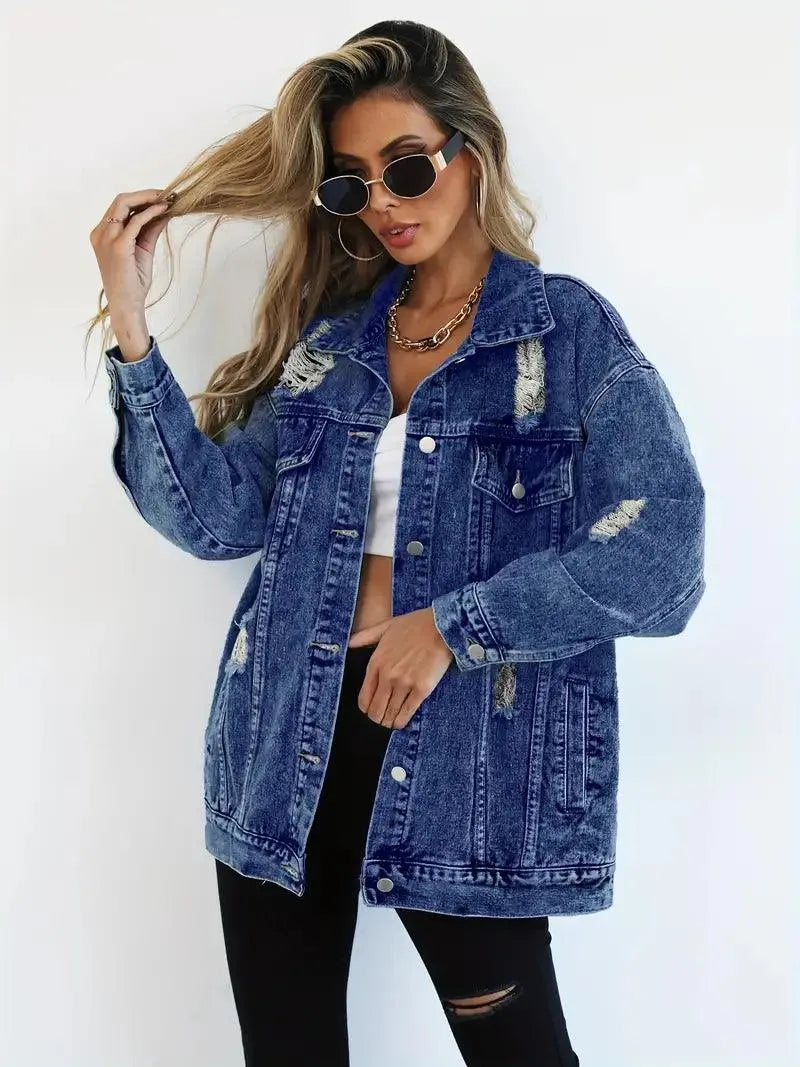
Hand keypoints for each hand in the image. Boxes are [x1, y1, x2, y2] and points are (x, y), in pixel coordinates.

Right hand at [89, 188, 173, 319]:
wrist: (127, 305)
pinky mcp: (118, 246)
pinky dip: (150, 212)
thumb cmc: (133, 282)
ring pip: (124, 204)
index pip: (119, 206)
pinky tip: (163, 210)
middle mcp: (100, 233)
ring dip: (148, 198)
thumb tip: (164, 211)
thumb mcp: (143, 250)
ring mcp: (107, 238)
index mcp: (102, 234)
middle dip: (144, 194)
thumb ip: (150, 229)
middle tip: (166, 193)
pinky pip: (135, 221)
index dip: (140, 198)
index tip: (160, 196)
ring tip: (167, 198)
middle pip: (120, 200)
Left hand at [347, 607, 454, 728]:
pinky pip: (407, 712)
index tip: (369, 711)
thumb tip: (349, 643)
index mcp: (376, 663)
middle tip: (380, 721)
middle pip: (376, 708)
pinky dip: (402, 721)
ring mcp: (404, 683)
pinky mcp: (422, 689)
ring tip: (389, 724)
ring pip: (390, 713)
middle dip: (377, 718)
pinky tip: (400, 723)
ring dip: (388, 722)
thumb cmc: (416, 624)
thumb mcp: (386, 626)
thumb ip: (365, 636)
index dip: (366, 708)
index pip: (364, 696)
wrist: (442, 626)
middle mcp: (387, 676)